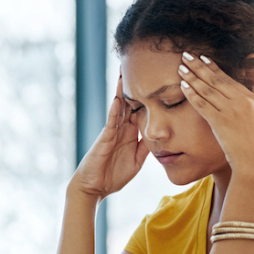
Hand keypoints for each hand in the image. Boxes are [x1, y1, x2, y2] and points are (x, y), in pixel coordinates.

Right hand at [70, 76, 150, 199]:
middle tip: (139, 66)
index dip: (147, 97)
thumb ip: (145, 148)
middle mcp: (120, 129)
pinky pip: (110, 123)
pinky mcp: (104, 139)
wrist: (94, 188)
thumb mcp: (136, 161)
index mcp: (129, 133)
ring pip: (118, 107)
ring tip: (124, 73)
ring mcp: (111, 132)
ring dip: (122, 91)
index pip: (140, 111)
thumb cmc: (113, 175)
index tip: (155, 82)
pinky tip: (118, 100)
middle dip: (133, 86)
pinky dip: (115, 111)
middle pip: (129, 103)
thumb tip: (159, 137)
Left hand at [178, 52, 253, 178]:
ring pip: (208, 90)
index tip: (203, 58)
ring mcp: (233, 111)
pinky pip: (203, 105)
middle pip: (217, 80)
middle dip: (199, 66)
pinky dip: (192, 94)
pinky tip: (182, 86)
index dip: (214, 68)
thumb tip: (246, 106)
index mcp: (253, 100)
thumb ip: (252, 111)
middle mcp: (243, 101)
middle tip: (186, 54)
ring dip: (192, 77)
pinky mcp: (222, 122)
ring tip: (181, 67)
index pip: (229, 80)